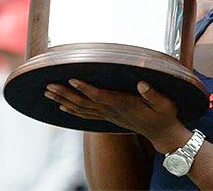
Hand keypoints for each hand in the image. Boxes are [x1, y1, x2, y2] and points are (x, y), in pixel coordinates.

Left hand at [44, 80, 190, 152]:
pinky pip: (86, 115)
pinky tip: (62, 107)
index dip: (86, 88)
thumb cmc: (165, 115)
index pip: (101, 96)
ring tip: (48, 92)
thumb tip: (142, 84)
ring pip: (82, 109)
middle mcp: (113, 111)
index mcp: (124, 105)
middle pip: (84, 103)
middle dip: (65, 94)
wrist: (162, 134)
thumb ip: (153, 94)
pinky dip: (72, 111)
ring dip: (64, 100)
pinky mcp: (109, 118)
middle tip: (48, 85)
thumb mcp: (165, 103)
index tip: (72, 78)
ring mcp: (109, 116)